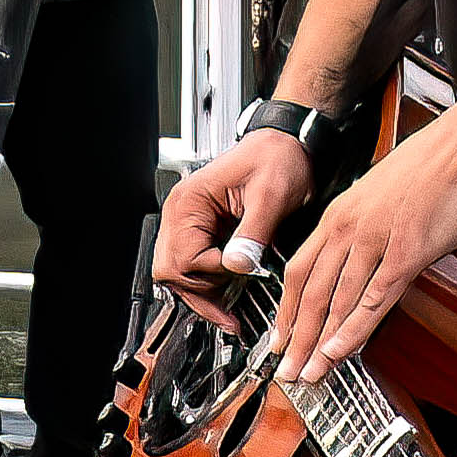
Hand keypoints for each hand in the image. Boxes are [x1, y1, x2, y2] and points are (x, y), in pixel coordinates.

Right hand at [151, 128, 319, 329]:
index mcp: (191, 202)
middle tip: (228, 313)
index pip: (184, 257)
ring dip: (201, 293)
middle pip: (170, 270)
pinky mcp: (201, 229)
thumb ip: (253, 233)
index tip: (241, 275)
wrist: (286, 144)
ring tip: (227, 312)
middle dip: (200, 294)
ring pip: (176, 273)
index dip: (212, 273)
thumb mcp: (271, 196)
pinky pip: (191, 265)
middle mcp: (181, 212)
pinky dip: (206, 284)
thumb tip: (238, 265)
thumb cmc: (278, 158)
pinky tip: (225, 296)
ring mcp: (188, 221)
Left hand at [263, 114, 456, 382]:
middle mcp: (349, 228)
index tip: (281, 338)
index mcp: (339, 214)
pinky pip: (373, 298)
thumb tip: (364, 259)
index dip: (287, 310)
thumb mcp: (381, 195)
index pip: (299, 270)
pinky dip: (354, 329)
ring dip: (320, 342)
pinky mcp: (406, 251)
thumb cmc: (432, 166)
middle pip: (310, 292)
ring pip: (337, 300)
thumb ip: (366, 228)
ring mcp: (375, 241)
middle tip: (287, 369)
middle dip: (296, 337)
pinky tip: (341, 350)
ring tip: (310, 373)